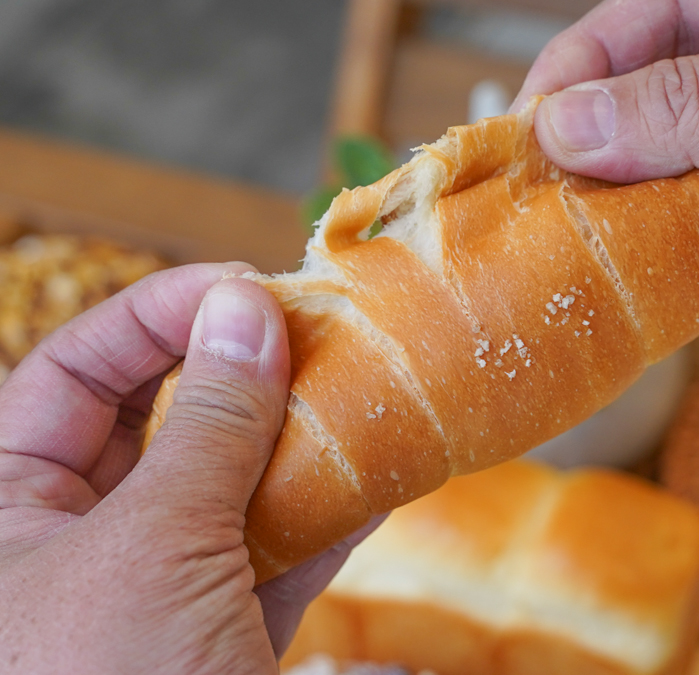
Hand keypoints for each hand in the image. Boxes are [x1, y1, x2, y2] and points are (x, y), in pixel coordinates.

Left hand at [0, 263, 379, 673]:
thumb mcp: (149, 548)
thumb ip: (207, 425)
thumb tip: (245, 307)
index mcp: (5, 507)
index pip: (72, 370)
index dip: (156, 315)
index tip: (245, 289)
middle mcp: (75, 538)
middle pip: (162, 419)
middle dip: (243, 372)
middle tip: (319, 330)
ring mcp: (157, 588)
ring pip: (231, 484)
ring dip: (299, 437)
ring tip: (361, 384)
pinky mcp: (220, 635)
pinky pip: (276, 553)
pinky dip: (328, 513)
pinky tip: (379, 470)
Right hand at [514, 0, 698, 346]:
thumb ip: (692, 105)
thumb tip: (569, 123)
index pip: (652, 17)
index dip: (581, 68)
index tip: (530, 131)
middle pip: (656, 116)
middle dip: (619, 177)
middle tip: (568, 222)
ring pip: (687, 200)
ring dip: (674, 251)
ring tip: (663, 280)